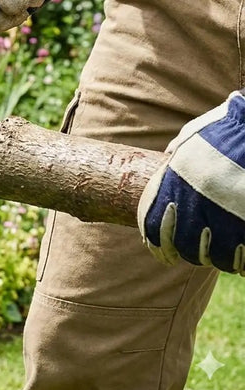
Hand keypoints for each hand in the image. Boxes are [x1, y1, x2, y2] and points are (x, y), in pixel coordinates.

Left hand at [138, 91, 244, 273]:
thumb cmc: (227, 130)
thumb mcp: (193, 137)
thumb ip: (178, 152)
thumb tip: (168, 156)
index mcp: (172, 186)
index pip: (154, 230)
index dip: (159, 247)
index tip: (166, 255)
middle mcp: (194, 206)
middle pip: (187, 249)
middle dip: (194, 252)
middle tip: (204, 248)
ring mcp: (225, 220)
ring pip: (219, 258)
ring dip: (222, 256)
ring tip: (229, 247)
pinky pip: (244, 259)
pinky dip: (244, 260)